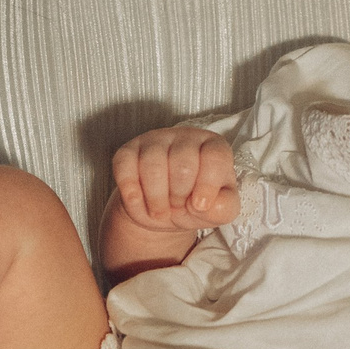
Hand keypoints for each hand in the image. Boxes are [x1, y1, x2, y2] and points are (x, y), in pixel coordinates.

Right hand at [112, 127, 238, 229]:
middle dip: (179, 197)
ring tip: (160, 211)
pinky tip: (140, 204)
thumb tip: (206, 203)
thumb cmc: (196, 204)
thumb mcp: (219, 210)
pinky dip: (132, 194)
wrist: (164, 211)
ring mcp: (154, 140)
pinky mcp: (127, 152)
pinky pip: (125, 169)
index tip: (199, 206)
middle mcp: (185, 137)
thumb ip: (224, 207)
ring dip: (156, 200)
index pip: (215, 157)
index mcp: (213, 147)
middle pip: (183, 165)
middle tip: (177, 207)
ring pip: (153, 167)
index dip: (207, 186)